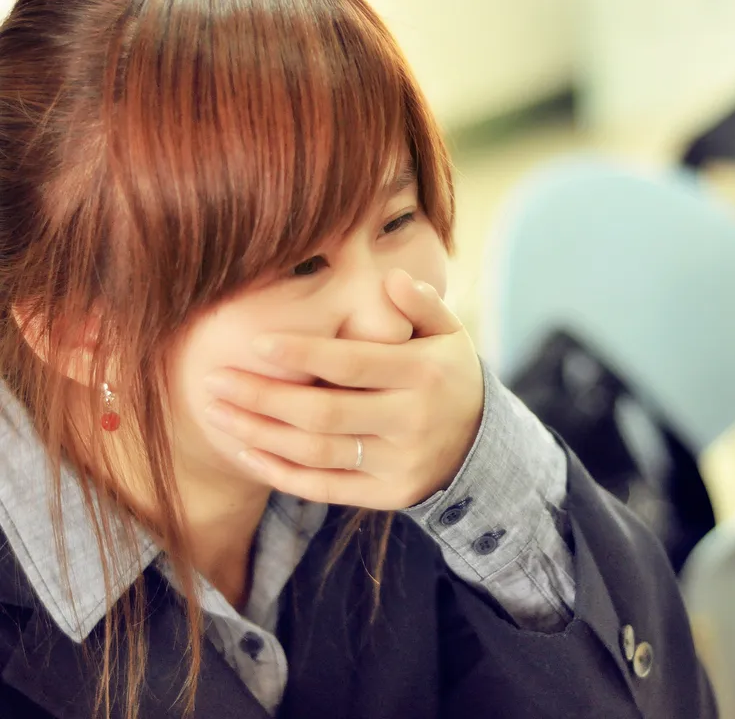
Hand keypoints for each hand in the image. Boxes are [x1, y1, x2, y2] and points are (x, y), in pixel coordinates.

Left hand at [203, 269, 484, 508]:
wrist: (480, 443)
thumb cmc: (447, 375)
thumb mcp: (449, 333)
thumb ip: (422, 303)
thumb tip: (392, 278)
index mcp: (424, 374)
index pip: (353, 364)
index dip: (303, 354)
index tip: (257, 343)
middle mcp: (412, 421)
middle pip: (324, 413)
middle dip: (262, 397)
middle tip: (214, 382)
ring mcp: (400, 463)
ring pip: (317, 453)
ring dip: (260, 434)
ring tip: (217, 413)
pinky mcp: (390, 495)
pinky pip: (326, 488)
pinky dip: (281, 473)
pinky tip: (248, 450)